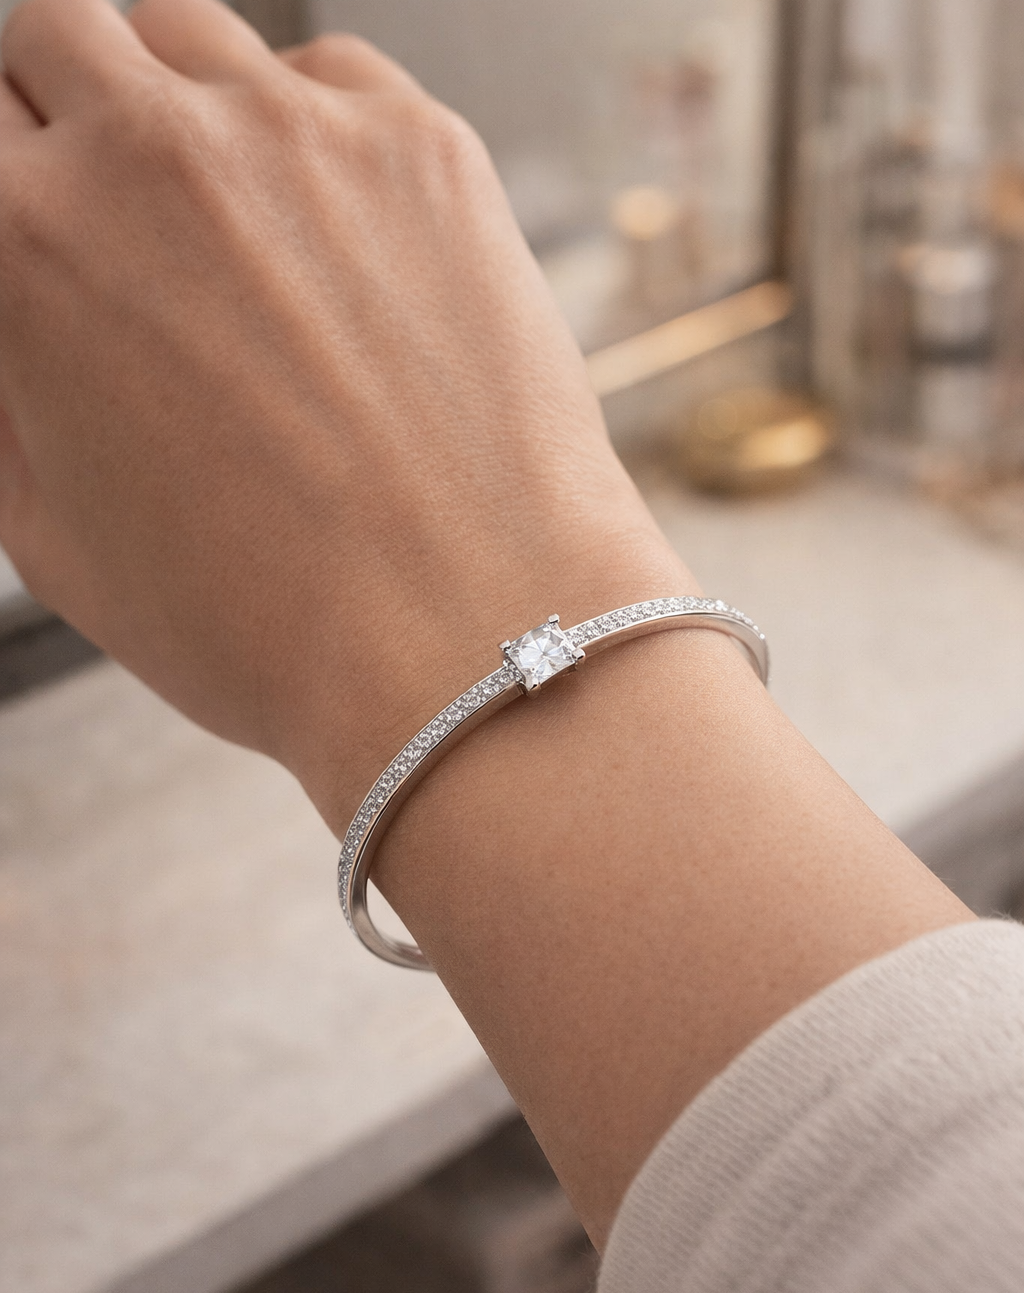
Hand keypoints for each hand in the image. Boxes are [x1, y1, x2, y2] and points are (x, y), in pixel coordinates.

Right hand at [0, 0, 687, 824]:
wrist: (469, 640)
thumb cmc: (267, 622)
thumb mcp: (53, 540)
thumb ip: (0, 396)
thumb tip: (12, 329)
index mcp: (26, 244)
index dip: (6, 182)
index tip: (32, 220)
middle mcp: (154, 153)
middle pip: (59, 34)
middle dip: (63, 104)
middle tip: (107, 198)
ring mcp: (301, 135)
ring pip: (187, 32)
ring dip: (174, 96)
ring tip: (216, 212)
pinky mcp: (425, 150)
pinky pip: (330, 77)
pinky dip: (306, 127)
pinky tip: (328, 231)